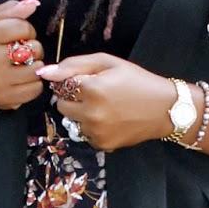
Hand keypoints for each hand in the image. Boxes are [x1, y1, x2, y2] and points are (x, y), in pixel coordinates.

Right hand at [0, 0, 46, 110]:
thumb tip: (33, 4)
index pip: (22, 27)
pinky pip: (36, 88)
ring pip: (37, 69)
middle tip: (22, 53)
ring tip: (24, 66)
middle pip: (34, 49)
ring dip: (35, 66)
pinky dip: (34, 84)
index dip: (27, 30)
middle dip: (33, 49)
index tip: (20, 36)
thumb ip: (10, 10)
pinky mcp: (6, 98)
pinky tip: (23, 80)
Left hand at [34, 54, 185, 151]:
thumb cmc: (137, 81)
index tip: (89, 81)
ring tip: (106, 107)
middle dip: (73, 99)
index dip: (74, 81)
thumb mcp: (108, 63)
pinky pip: (84, 134)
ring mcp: (96, 131)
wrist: (164, 109)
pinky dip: (92, 127)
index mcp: (91, 88)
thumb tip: (43, 73)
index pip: (61, 86)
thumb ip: (73, 65)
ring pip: (72, 121)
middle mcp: (91, 113)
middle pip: (61, 106)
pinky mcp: (102, 144)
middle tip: (95, 94)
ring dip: (82, 114)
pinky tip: (110, 120)